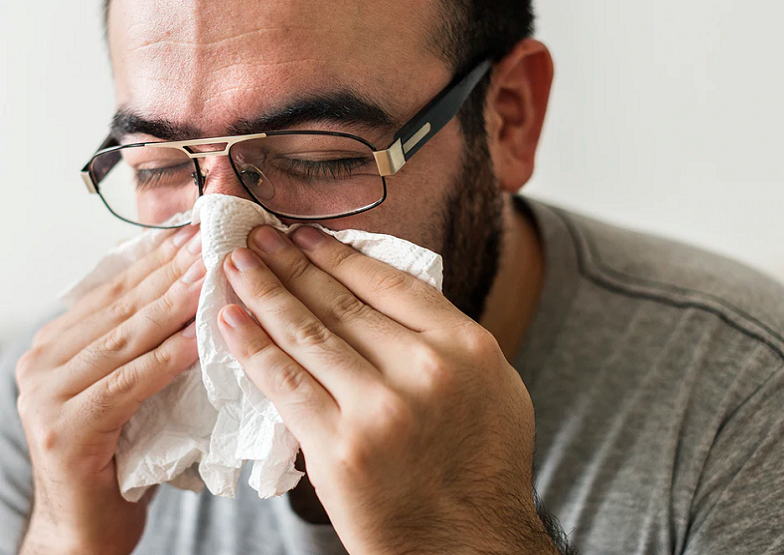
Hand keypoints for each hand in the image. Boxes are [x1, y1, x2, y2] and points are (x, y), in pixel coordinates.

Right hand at [15, 225, 204, 554]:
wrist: (86, 527)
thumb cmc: (119, 454)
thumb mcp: (133, 386)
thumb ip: (148, 343)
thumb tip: (199, 291)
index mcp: (62, 341)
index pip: (120, 285)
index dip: (164, 253)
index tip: (203, 226)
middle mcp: (46, 359)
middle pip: (124, 302)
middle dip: (175, 267)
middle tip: (216, 236)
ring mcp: (48, 393)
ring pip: (126, 335)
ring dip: (176, 301)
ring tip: (215, 272)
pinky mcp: (65, 430)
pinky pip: (127, 383)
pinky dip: (167, 358)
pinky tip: (199, 338)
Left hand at [218, 225, 555, 554]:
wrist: (467, 546)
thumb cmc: (481, 472)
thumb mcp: (493, 389)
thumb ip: (447, 342)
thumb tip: (393, 300)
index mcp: (466, 347)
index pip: (391, 283)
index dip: (340, 254)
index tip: (306, 234)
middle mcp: (426, 369)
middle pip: (343, 301)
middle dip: (292, 262)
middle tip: (257, 233)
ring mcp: (381, 408)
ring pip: (310, 333)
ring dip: (265, 292)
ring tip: (236, 264)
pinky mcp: (340, 446)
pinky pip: (286, 382)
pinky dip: (254, 347)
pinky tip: (231, 321)